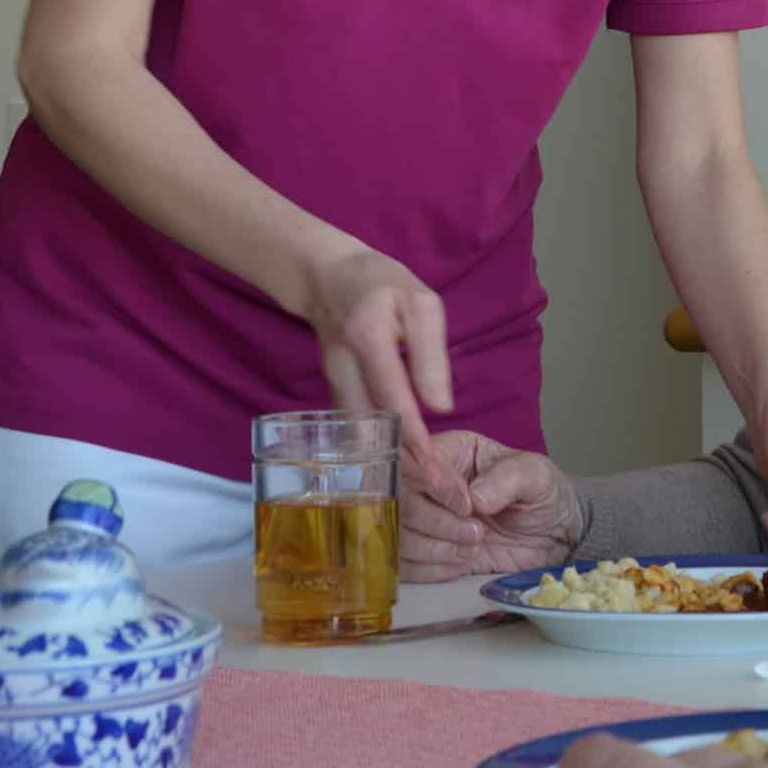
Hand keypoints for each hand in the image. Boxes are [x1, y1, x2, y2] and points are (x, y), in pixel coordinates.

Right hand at [300, 242, 452, 475]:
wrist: (327, 277)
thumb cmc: (384, 285)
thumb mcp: (420, 304)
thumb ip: (430, 355)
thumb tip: (440, 408)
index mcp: (368, 337)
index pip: (392, 396)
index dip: (413, 434)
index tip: (433, 465)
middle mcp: (342, 365)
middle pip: (369, 424)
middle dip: (401, 460)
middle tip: (435, 490)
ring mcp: (330, 379)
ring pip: (357, 430)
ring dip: (387, 457)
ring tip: (423, 487)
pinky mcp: (329, 388)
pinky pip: (352, 422)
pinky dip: (373, 445)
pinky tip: (398, 465)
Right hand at [399, 431, 582, 582]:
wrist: (552, 536)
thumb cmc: (542, 494)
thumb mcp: (536, 476)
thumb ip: (509, 479)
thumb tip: (475, 496)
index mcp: (451, 451)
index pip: (418, 462)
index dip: (436, 487)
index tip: (468, 505)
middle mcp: (428, 484)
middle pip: (400, 501)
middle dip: (437, 523)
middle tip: (476, 532)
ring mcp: (423, 519)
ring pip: (398, 534)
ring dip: (434, 549)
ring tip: (473, 548)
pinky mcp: (424, 552)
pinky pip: (405, 564)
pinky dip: (431, 570)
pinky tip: (461, 564)